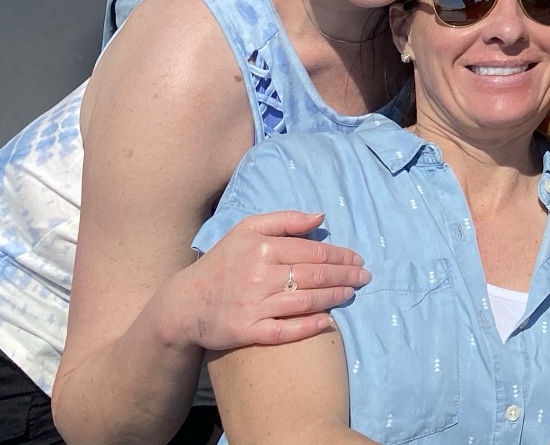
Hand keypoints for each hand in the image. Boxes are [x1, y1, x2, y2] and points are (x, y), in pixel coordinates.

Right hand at [171, 210, 368, 350]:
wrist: (184, 304)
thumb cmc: (222, 262)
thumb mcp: (247, 229)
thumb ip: (285, 220)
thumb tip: (321, 217)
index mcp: (263, 248)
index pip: (313, 251)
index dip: (341, 256)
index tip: (357, 259)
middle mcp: (260, 276)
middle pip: (315, 276)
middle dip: (345, 275)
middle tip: (365, 277)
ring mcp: (253, 306)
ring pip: (305, 301)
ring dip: (334, 298)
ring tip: (352, 293)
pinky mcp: (246, 332)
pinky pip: (284, 331)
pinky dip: (308, 327)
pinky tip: (328, 322)